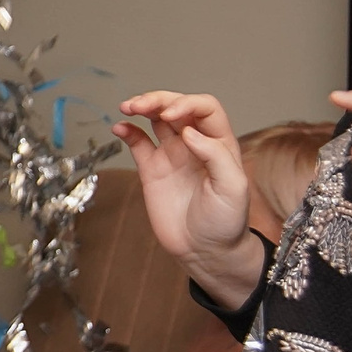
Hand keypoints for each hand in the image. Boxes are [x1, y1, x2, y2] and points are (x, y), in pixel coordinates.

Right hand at [114, 92, 261, 305]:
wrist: (205, 251)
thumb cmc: (226, 222)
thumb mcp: (233, 188)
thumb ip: (215, 156)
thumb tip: (187, 132)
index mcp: (219, 144)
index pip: (204, 108)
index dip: (187, 104)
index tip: (170, 117)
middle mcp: (195, 144)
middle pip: (176, 106)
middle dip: (157, 100)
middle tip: (137, 106)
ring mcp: (172, 155)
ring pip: (155, 119)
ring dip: (141, 107)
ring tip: (126, 108)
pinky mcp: (152, 169)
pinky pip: (138, 142)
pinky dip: (127, 131)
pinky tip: (119, 128)